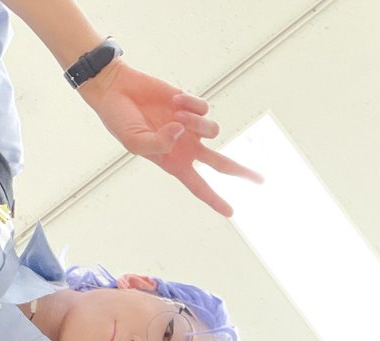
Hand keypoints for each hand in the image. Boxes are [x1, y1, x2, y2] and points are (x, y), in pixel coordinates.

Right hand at [83, 61, 261, 215]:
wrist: (117, 89)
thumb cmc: (120, 120)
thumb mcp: (133, 141)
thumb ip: (158, 144)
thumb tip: (183, 132)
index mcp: (173, 162)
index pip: (198, 186)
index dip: (214, 200)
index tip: (231, 212)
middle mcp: (186, 147)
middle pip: (221, 164)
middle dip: (241, 171)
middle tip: (261, 180)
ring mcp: (191, 126)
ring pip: (213, 130)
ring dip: (196, 123)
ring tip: (175, 115)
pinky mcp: (191, 105)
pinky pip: (203, 108)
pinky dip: (189, 105)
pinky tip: (173, 101)